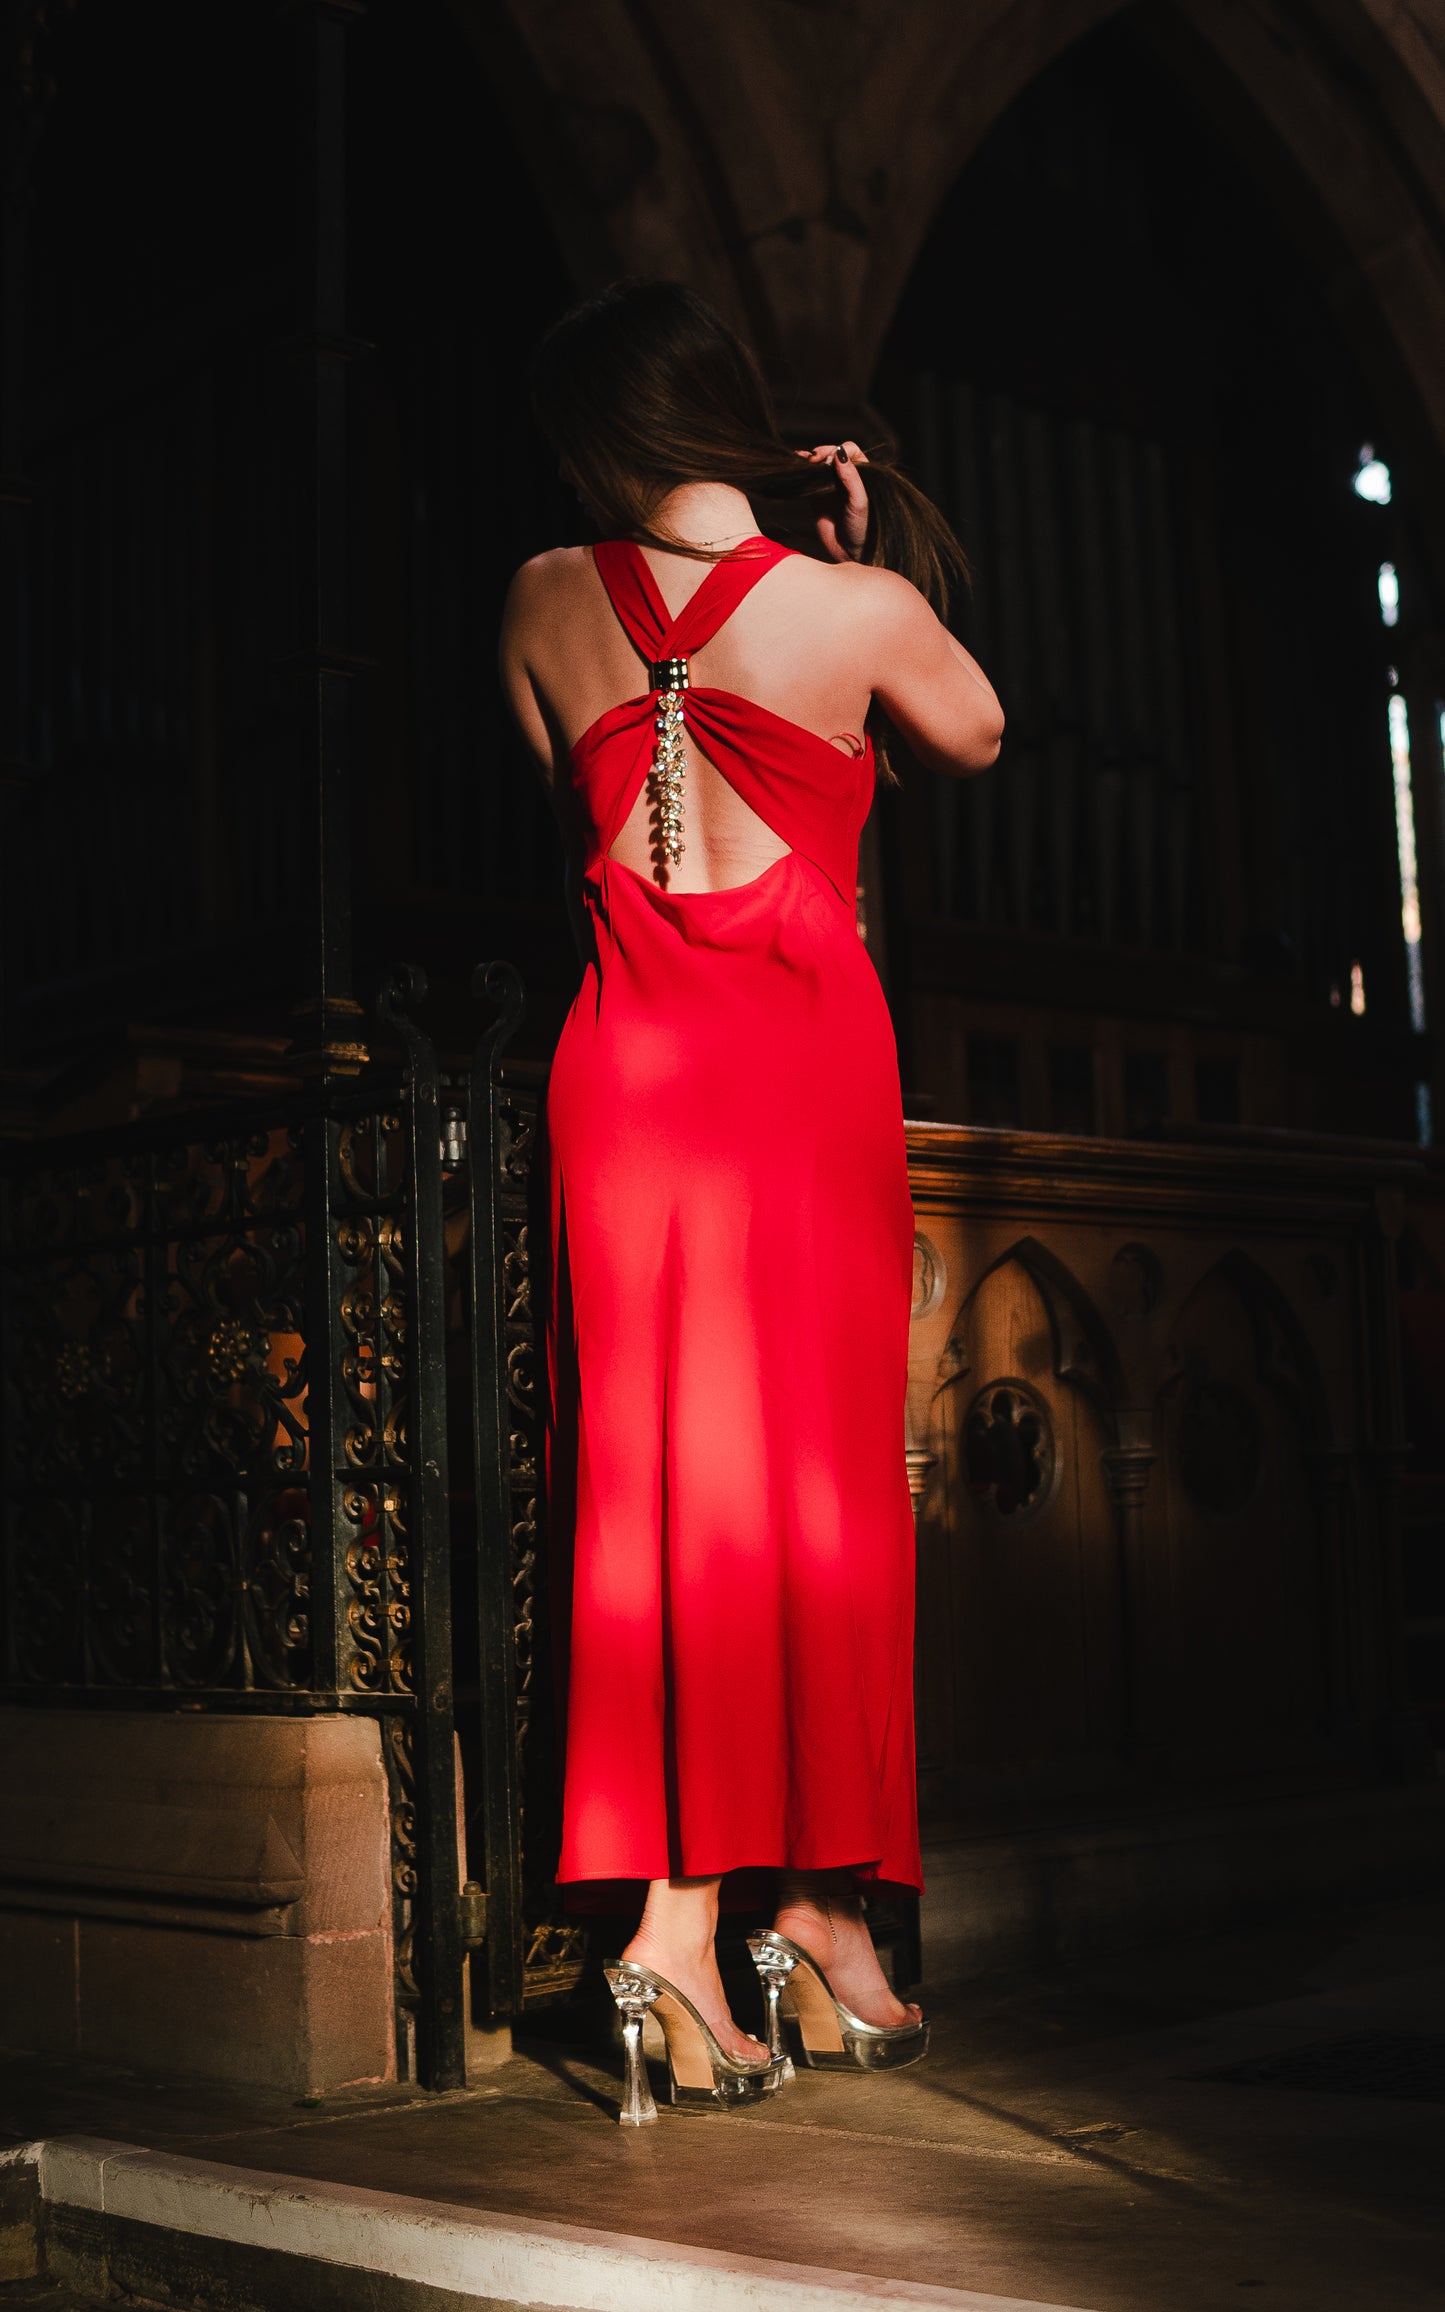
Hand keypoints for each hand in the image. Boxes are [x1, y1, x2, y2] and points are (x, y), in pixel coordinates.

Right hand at [801, 440, 868, 562]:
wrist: (850, 554)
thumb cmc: (863, 530)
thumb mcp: (859, 502)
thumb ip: (851, 478)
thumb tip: (839, 453)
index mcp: (864, 474)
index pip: (851, 450)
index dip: (838, 450)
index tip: (829, 459)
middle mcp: (847, 477)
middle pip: (833, 454)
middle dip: (822, 453)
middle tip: (813, 460)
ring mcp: (831, 486)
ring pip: (820, 464)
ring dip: (810, 459)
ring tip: (802, 459)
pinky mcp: (817, 497)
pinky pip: (809, 479)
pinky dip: (802, 470)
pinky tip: (796, 461)